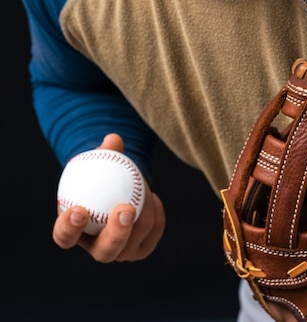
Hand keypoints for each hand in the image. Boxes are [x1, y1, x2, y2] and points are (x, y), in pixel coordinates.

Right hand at [52, 133, 165, 262]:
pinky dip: (156, 214)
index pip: (64, 237)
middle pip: (105, 252)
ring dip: (143, 214)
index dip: (68, 228)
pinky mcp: (141, 250)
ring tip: (143, 186)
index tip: (79, 209)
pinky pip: (153, 234)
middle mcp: (95, 248)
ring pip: (134, 242)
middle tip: (126, 209)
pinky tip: (153, 197)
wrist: (120, 188)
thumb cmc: (102, 173)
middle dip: (116, 234)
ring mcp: (120, 253)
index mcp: (73, 231)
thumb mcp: (101, 161)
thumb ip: (106, 152)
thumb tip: (113, 140)